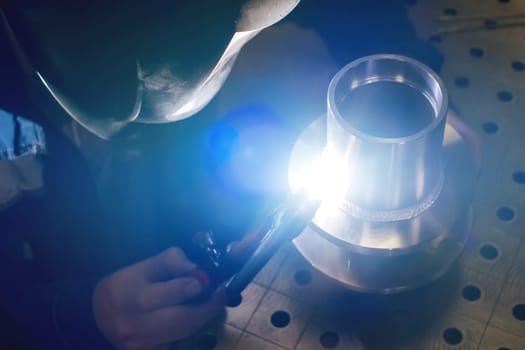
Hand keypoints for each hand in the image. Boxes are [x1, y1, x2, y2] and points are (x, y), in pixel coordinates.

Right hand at [92, 247, 224, 349]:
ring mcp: (140, 345)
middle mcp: (133, 325)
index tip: (206, 281)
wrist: (98, 314)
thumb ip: (171, 261)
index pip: (168, 294)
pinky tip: (191, 318)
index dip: (193, 287)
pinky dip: (188, 331)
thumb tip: (197, 269)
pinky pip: (177, 343)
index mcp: (130, 296)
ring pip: (183, 334)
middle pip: (181, 320)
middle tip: (218, 295)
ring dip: (201, 318)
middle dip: (206, 308)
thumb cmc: (125, 284)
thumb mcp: (143, 265)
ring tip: (209, 304)